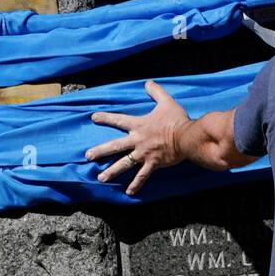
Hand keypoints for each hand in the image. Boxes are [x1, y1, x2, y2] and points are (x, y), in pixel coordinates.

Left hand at [85, 80, 189, 195]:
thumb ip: (156, 92)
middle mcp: (137, 141)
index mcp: (139, 125)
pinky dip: (136, 184)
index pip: (119, 120)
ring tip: (100, 178)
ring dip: (111, 171)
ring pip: (124, 164)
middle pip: (115, 146)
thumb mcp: (166, 102)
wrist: (187, 136)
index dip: (106, 118)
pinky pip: (142, 176)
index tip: (93, 117)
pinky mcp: (153, 164)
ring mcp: (144, 154)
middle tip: (87, 156)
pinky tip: (129, 192)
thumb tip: (148, 82)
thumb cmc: (177, 119)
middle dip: (100, 151)